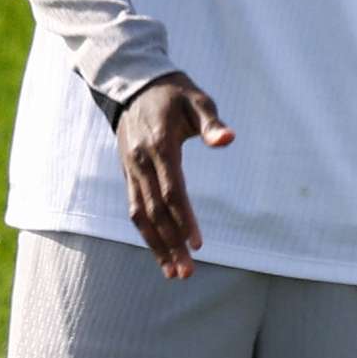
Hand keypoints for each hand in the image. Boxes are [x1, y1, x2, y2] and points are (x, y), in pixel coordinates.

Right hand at [113, 75, 232, 278]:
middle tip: (186, 274)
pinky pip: (135, 208)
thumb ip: (212, 122)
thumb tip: (228, 139)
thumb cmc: (173, 93)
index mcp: (159, 146)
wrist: (132, 83)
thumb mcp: (197, 99)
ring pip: (140, 215)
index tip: (198, 245)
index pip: (172, 191)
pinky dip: (146, 233)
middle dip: (170, 245)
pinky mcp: (128, 173)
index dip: (184, 220)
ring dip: (156, 246)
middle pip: (155, 212)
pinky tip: (160, 251)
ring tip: (174, 274)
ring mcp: (130, 169)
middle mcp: (140, 162)